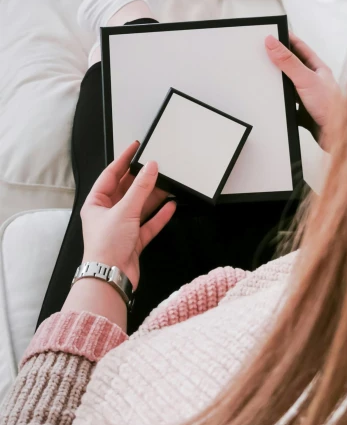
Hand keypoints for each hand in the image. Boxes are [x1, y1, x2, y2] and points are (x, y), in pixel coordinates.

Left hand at [80, 142, 175, 289]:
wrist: (111, 277)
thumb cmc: (106, 246)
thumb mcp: (124, 210)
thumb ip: (140, 188)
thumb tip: (151, 168)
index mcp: (96, 203)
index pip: (111, 175)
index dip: (124, 160)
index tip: (136, 147)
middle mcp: (107, 214)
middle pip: (127, 190)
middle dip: (142, 179)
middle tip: (157, 166)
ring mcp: (122, 228)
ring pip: (140, 206)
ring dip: (153, 197)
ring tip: (168, 184)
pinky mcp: (134, 241)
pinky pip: (149, 224)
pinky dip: (159, 215)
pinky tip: (171, 206)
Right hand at [265, 33, 343, 149]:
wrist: (338, 134)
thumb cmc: (331, 106)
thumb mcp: (305, 78)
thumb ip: (288, 61)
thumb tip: (272, 42)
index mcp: (318, 68)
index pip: (299, 47)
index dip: (286, 39)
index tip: (273, 33)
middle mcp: (314, 81)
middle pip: (293, 66)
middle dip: (279, 61)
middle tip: (264, 53)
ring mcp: (309, 97)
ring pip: (289, 86)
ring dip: (278, 83)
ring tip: (265, 77)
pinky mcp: (304, 112)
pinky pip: (288, 104)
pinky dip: (280, 102)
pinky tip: (272, 102)